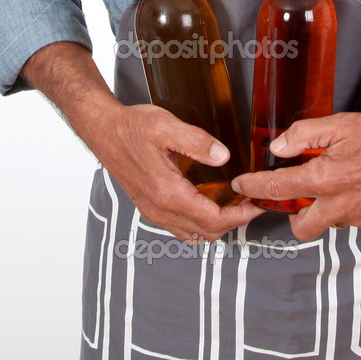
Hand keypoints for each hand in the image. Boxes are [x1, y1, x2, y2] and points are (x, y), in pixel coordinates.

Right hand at [97, 102, 264, 241]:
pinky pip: (180, 227)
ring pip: (193, 233)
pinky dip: (199, 222)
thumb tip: (223, 157)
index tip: (256, 204)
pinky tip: (207, 203)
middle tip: (251, 203)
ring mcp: (153, 211)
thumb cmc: (132, 127)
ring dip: (217, 224)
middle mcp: (160, 209)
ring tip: (234, 203)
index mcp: (168, 193)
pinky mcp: (149, 207)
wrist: (104, 130)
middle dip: (233, 221)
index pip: (213, 219)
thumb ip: (197, 142)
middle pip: (206, 231)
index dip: (240, 215)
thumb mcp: (167, 127)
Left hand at [231, 110, 360, 240]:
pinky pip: (353, 221)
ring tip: (337, 180)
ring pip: (329, 222)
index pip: (278, 189)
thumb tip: (278, 147)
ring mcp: (360, 218)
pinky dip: (349, 207)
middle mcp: (341, 205)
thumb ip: (303, 135)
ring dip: (324, 207)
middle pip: (300, 227)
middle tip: (293, 194)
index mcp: (326, 179)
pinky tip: (359, 186)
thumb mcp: (339, 124)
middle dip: (290, 214)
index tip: (244, 185)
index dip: (255, 187)